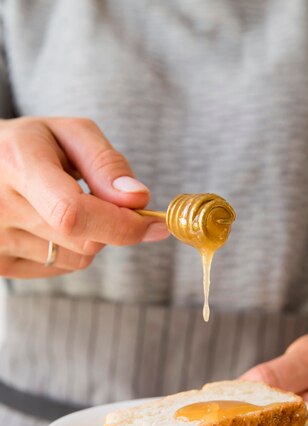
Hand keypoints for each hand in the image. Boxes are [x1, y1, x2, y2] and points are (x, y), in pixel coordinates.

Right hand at [0, 117, 168, 277]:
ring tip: (60, 205)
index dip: (120, 225)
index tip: (152, 223)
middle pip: (84, 240)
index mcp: (16, 163)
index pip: (74, 213)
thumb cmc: (30, 145)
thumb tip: (139, 199)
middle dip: (109, 223)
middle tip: (95, 197)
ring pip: (77, 259)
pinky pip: (59, 268)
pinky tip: (48, 224)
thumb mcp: (68, 134)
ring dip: (89, 237)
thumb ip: (106, 164)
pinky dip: (69, 249)